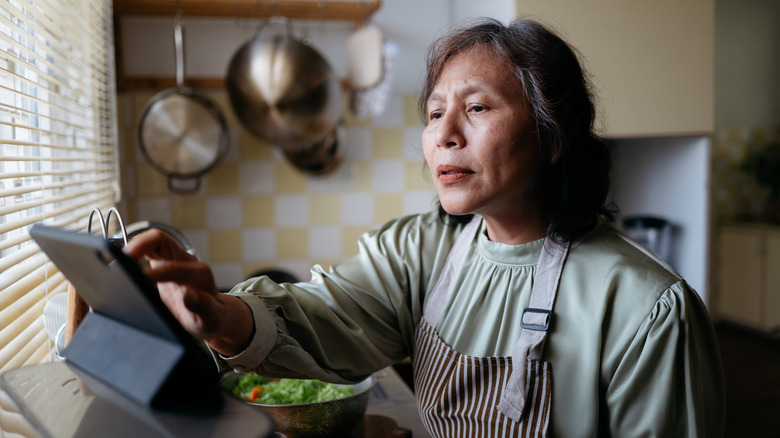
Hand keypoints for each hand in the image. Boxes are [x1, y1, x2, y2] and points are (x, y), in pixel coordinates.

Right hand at [124, 229, 253, 355]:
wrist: (211, 316)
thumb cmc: (210, 317)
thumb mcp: (209, 318)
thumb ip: (201, 306)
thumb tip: (187, 295)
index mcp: (199, 274)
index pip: (175, 266)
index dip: (156, 272)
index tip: (139, 280)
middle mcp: (186, 262)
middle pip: (161, 240)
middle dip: (139, 245)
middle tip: (121, 261)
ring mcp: (173, 261)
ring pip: (151, 242)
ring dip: (132, 248)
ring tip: (115, 262)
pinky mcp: (162, 264)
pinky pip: (145, 251)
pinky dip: (131, 254)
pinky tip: (119, 266)